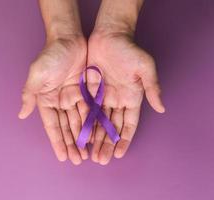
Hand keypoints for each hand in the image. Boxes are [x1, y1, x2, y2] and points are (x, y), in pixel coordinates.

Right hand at [18, 36, 88, 164]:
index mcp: (46, 101)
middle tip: (79, 160)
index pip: (52, 126)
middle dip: (72, 144)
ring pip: (79, 122)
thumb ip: (29, 95)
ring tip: (88, 153)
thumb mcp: (36, 75)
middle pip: (67, 128)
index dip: (58, 142)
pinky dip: (92, 124)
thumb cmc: (50, 56)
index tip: (63, 157)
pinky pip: (90, 111)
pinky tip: (96, 136)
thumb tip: (21, 115)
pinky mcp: (86, 92)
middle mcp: (60, 102)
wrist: (68, 39)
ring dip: (82, 138)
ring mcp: (73, 98)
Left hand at [87, 31, 164, 164]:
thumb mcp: (145, 67)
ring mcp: (102, 97)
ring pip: (98, 122)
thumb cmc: (129, 50)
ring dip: (94, 138)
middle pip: (111, 127)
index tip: (119, 154)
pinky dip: (84, 123)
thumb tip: (162, 108)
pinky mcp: (89, 91)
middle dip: (106, 144)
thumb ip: (152, 87)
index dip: (123, 139)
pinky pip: (86, 110)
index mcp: (131, 98)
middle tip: (100, 160)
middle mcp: (117, 101)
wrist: (109, 35)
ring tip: (89, 154)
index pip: (128, 124)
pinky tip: (80, 135)